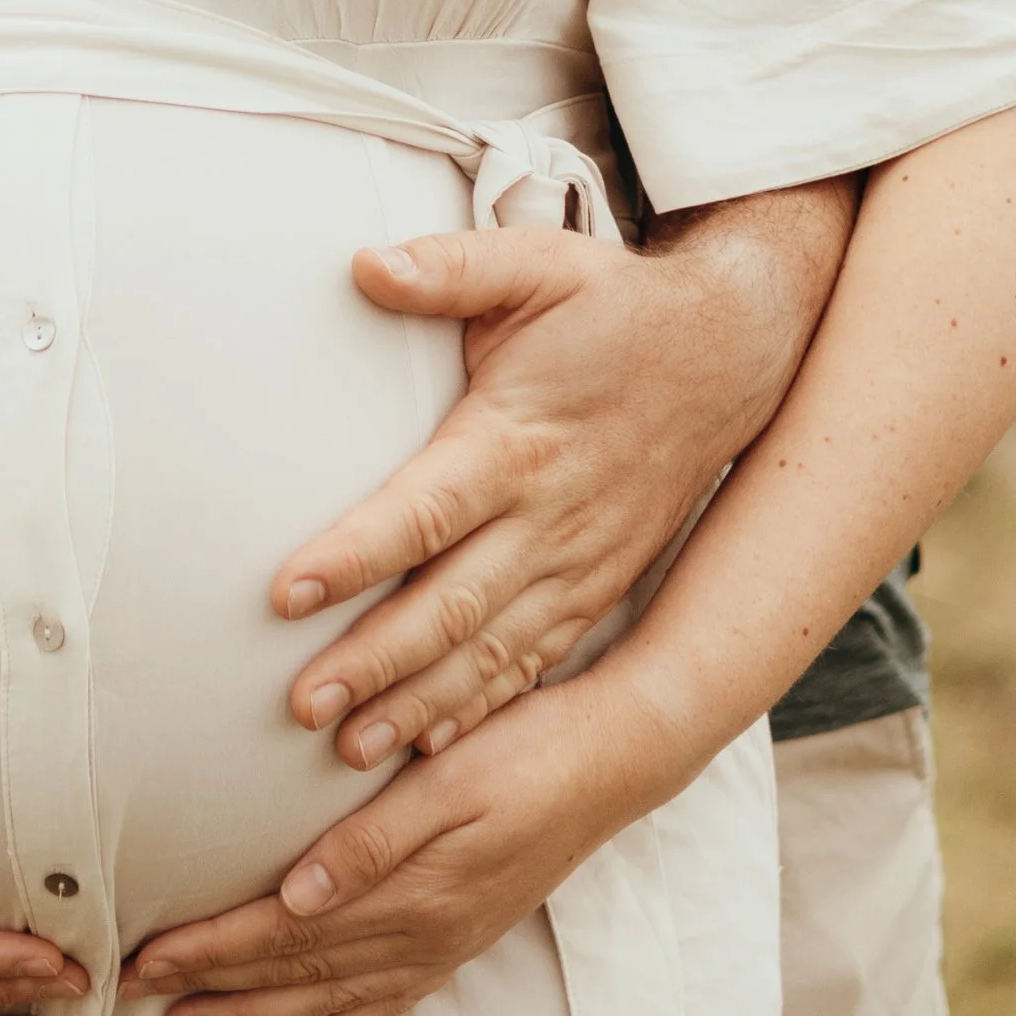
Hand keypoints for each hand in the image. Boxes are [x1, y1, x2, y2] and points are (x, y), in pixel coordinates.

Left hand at [125, 676, 654, 1015]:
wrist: (615, 762)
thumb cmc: (528, 751)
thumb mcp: (449, 778)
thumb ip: (372, 839)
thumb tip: (296, 894)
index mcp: (409, 892)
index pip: (283, 932)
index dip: (209, 947)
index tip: (143, 957)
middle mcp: (420, 934)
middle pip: (293, 973)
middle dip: (209, 986)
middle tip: (132, 994)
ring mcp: (441, 945)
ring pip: (327, 998)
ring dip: (252, 1014)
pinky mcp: (458, 941)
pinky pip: (380, 1005)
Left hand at [274, 187, 850, 775]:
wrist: (730, 354)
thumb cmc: (612, 307)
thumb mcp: (535, 266)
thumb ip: (449, 269)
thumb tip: (363, 265)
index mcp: (517, 440)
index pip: (425, 510)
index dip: (356, 554)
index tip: (286, 592)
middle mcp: (548, 517)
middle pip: (451, 604)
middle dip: (375, 660)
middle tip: (301, 706)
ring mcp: (578, 562)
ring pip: (490, 651)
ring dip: (421, 703)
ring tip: (349, 751)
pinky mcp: (598, 585)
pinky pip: (535, 661)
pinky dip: (486, 708)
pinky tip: (435, 748)